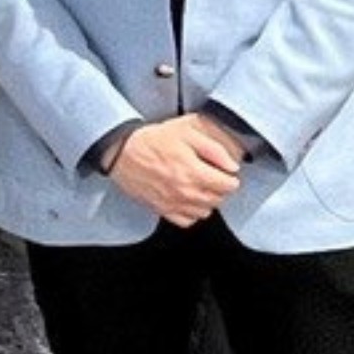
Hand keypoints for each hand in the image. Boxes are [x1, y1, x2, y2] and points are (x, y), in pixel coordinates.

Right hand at [107, 117, 244, 227]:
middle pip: (219, 200)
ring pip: (205, 212)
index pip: (229, 186)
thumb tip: (232, 166)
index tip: (224, 172)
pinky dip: (191, 212)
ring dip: (207, 201)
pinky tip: (187, 199)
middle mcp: (186, 192)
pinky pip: (187, 221)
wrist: (121, 151)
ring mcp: (173, 203)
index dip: (230, 178)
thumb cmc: (151, 140)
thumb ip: (214, 149)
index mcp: (194, 172)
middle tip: (211, 176)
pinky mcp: (162, 209)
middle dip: (219, 188)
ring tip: (198, 186)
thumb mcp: (186, 132)